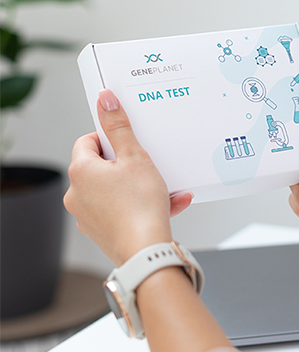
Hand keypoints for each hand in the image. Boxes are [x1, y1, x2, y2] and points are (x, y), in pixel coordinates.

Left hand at [64, 89, 192, 265]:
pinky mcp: (102, 231)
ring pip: (115, 190)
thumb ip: (119, 127)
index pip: (87, 142)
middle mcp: (77, 194)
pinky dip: (141, 205)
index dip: (109, 138)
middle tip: (148, 164)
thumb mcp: (136, 157)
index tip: (128, 141)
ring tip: (165, 187)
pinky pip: (122, 210)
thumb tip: (105, 100)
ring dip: (140, 185)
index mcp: (80, 172)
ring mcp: (88, 215)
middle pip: (102, 167)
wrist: (147, 251)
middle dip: (128, 164)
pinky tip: (169, 203)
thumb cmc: (140, 206)